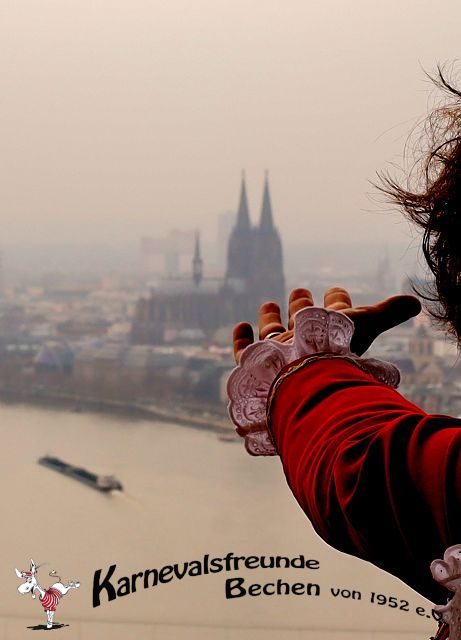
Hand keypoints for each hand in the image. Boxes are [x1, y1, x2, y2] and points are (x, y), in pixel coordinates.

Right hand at [232, 287, 420, 363]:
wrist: (304, 381)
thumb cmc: (334, 353)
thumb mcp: (364, 325)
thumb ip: (387, 312)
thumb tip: (416, 302)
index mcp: (330, 337)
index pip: (335, 316)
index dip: (338, 302)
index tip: (336, 289)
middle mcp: (304, 347)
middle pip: (304, 324)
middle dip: (302, 307)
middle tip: (300, 290)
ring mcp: (279, 355)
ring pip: (274, 336)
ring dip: (271, 319)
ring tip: (270, 302)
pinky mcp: (257, 364)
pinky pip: (245, 353)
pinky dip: (241, 339)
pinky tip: (240, 325)